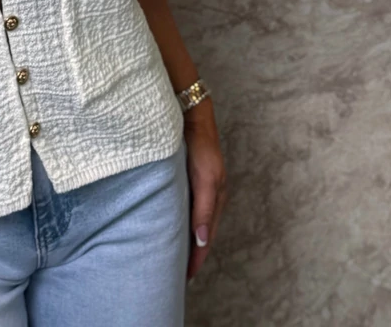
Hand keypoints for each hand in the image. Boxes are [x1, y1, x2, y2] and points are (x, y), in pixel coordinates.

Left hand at [182, 101, 226, 285]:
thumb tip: (202, 241)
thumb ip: (203, 209)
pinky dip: (184, 222)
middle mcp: (210, 195)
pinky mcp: (191, 178)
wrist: (192, 115)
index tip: (187, 277)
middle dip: (194, 253)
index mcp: (216, 198)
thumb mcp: (204, 178)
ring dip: (188, 239)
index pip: (206, 237)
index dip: (197, 258)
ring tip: (177, 255)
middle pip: (202, 232)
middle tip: (179, 274)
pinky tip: (174, 225)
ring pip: (195, 221)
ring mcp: (201, 186)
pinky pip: (189, 207)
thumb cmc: (199, 146)